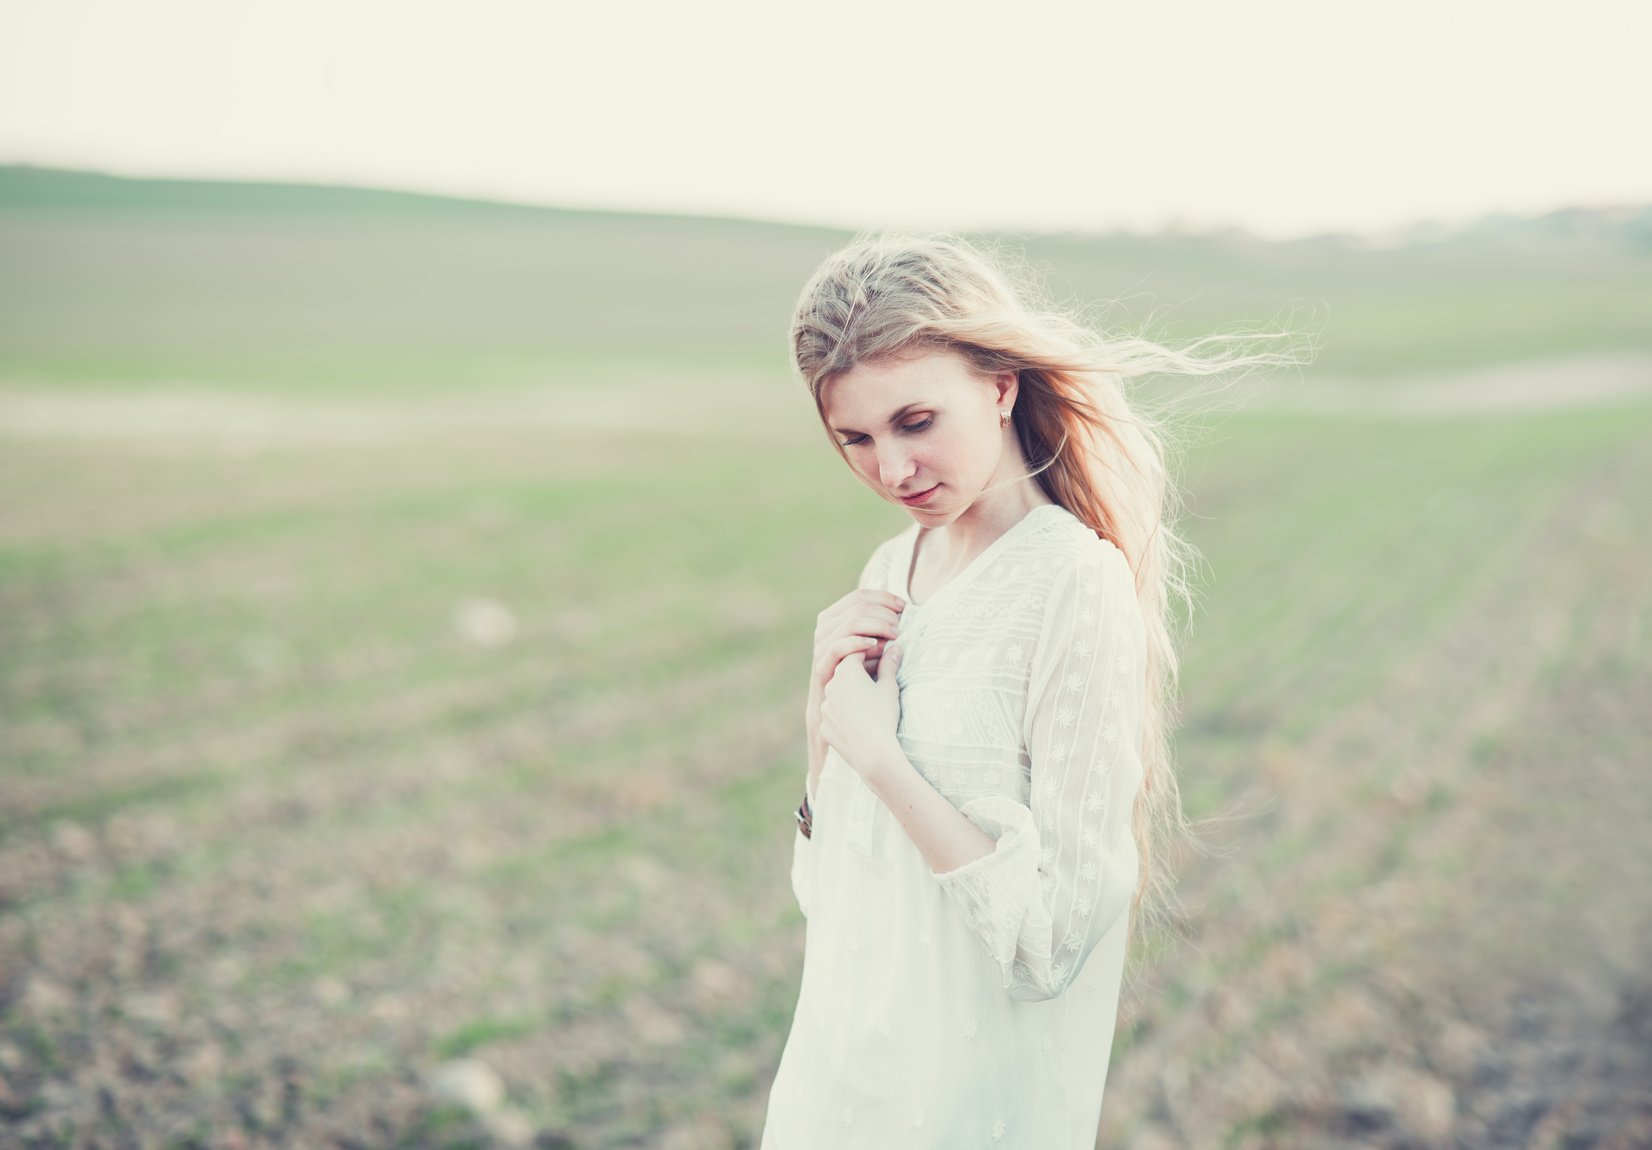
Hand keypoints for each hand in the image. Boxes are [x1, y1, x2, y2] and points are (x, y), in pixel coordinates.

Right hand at [810, 588, 904, 694]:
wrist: (838, 705)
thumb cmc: (859, 672)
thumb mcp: (869, 644)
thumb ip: (878, 626)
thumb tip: (903, 609)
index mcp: (833, 616)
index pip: (860, 596)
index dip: (885, 598)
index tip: (905, 607)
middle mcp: (824, 627)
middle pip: (859, 607)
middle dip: (885, 614)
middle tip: (901, 626)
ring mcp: (821, 645)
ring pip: (851, 624)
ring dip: (878, 626)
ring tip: (895, 636)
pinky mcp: (822, 664)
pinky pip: (840, 646)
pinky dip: (859, 643)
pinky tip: (876, 645)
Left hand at [819, 642, 905, 785]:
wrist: (873, 752)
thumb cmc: (884, 716)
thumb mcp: (889, 687)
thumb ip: (889, 665)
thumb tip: (895, 649)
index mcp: (846, 671)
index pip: (856, 654)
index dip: (870, 654)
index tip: (882, 659)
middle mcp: (830, 686)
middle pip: (845, 673)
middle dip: (859, 673)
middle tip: (878, 680)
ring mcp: (825, 707)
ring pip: (838, 695)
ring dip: (850, 694)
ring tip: (869, 705)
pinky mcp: (825, 725)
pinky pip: (835, 715)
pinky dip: (845, 715)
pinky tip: (860, 722)